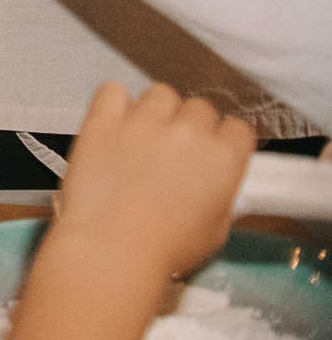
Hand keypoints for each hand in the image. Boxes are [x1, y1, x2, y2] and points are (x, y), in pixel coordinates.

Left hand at [48, 81, 254, 289]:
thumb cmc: (168, 249)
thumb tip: (214, 183)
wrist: (112, 248)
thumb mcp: (216, 231)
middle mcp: (188, 132)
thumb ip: (221, 196)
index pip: (237, 128)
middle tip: (173, 151)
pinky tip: (113, 121)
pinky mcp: (102, 122)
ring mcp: (143, 123)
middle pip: (199, 108)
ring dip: (157, 111)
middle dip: (191, 126)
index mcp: (223, 158)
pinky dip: (114, 101)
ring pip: (160, 93)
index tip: (210, 154)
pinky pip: (111, 90)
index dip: (224, 140)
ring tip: (143, 135)